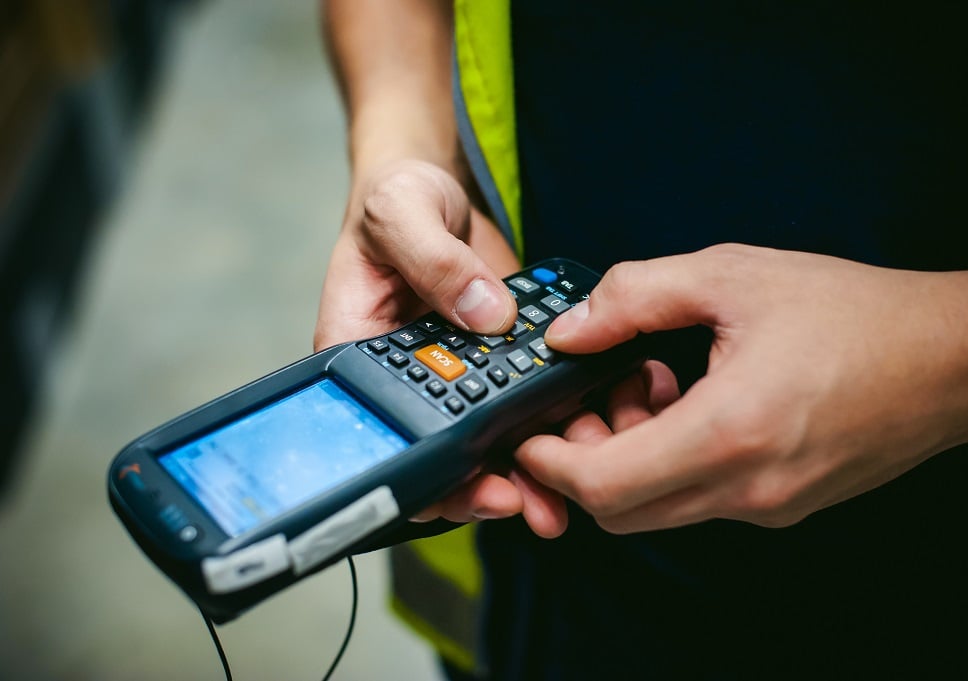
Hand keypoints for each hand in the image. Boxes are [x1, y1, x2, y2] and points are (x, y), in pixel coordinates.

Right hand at [314, 159, 565, 535]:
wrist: (433, 187)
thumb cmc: (396, 197)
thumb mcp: (403, 214)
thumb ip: (438, 262)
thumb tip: (485, 315)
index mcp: (362, 352)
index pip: (387, 434)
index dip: (429, 475)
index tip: (475, 488)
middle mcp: (408, 374)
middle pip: (441, 452)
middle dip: (489, 486)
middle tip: (535, 502)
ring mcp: (455, 370)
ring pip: (488, 436)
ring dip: (529, 464)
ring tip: (570, 482)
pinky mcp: (495, 357)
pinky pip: (522, 398)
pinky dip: (553, 417)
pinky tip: (586, 423)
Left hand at [516, 243, 967, 532]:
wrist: (953, 358)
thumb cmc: (856, 314)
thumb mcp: (733, 275)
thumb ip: (636, 296)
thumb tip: (570, 328)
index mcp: (730, 431)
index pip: (603, 486)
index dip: (549, 462)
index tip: (529, 431)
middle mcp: (746, 488)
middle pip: (620, 511)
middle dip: (582, 461)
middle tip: (592, 399)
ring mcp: (766, 507)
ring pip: (658, 509)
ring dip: (628, 460)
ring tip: (649, 387)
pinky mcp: (781, 507)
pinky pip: (698, 500)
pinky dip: (669, 464)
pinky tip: (687, 405)